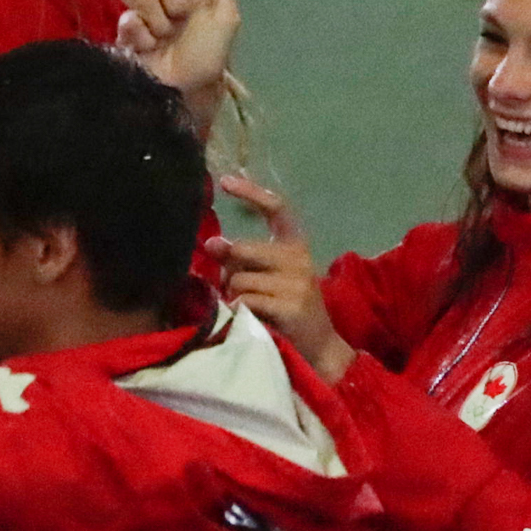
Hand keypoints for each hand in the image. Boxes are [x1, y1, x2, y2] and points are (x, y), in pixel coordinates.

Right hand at [117, 0, 240, 134]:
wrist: (183, 89)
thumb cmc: (208, 54)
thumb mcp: (224, 18)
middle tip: (182, 16)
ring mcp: (148, 13)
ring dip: (159, 21)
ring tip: (167, 38)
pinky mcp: (129, 30)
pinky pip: (129, 18)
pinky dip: (142, 35)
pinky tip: (150, 47)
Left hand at [215, 175, 350, 381]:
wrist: (319, 349)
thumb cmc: (286, 311)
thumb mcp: (269, 278)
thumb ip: (244, 259)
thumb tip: (212, 244)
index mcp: (296, 245)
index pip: (277, 208)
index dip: (251, 192)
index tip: (225, 182)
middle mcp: (299, 257)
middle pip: (244, 249)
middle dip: (228, 268)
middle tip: (230, 285)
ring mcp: (297, 281)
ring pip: (240, 278)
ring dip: (234, 296)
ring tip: (247, 309)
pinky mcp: (291, 304)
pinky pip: (246, 299)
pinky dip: (240, 311)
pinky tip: (251, 319)